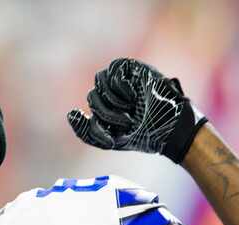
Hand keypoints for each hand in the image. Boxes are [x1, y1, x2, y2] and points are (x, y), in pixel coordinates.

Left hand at [67, 58, 206, 162]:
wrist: (168, 129)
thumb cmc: (142, 136)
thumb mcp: (108, 141)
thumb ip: (85, 132)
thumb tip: (69, 113)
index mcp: (105, 108)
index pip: (88, 108)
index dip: (97, 122)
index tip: (114, 132)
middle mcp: (111, 93)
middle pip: (92, 95)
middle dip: (107, 113)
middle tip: (126, 121)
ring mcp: (122, 79)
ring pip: (100, 80)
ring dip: (114, 99)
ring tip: (130, 108)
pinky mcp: (133, 68)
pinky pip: (115, 71)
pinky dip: (122, 87)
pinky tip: (135, 95)